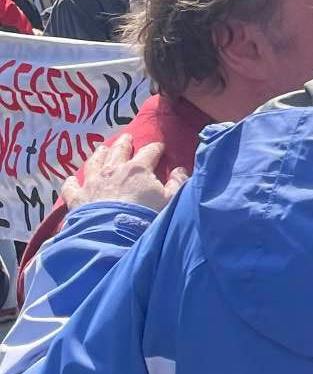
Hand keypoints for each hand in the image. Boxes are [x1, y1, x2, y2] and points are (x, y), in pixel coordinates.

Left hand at [61, 136, 187, 215]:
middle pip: (119, 150)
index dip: (156, 148)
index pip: (149, 152)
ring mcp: (92, 182)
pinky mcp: (77, 197)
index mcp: (138, 169)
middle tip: (127, 137)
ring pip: (94, 162)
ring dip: (99, 154)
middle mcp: (113, 170)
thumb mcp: (171, 201)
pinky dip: (71, 181)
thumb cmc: (147, 217)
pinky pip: (71, 186)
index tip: (160, 147)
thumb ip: (177, 184)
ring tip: (102, 149)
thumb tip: (179, 170)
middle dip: (125, 143)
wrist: (115, 236)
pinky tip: (71, 179)